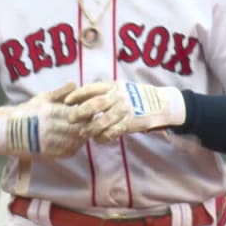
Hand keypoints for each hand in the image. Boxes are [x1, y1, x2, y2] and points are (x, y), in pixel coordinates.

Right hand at [0, 82, 85, 157]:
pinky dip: (75, 147)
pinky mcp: (47, 152)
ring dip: (82, 138)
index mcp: (50, 111)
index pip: (76, 114)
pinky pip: (67, 152)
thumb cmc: (29, 111)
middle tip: (89, 123)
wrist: (10, 129)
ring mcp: (48, 141)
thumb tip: (75, 84)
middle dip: (86, 127)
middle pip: (77, 129)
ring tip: (83, 132)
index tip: (88, 112)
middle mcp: (50, 126)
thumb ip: (61, 92)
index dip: (86, 114)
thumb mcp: (43, 97)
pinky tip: (75, 142)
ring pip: (74, 142)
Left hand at [64, 80, 185, 142]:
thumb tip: (81, 97)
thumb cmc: (134, 95)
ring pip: (103, 121)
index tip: (66, 101)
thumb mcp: (119, 87)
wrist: (159, 103)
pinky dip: (103, 137)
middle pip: (95, 105)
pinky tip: (97, 139)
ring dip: (91, 128)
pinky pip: (113, 131)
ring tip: (83, 133)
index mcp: (112, 86)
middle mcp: (118, 96)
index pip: (91, 89)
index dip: (77, 95)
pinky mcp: (130, 123)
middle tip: (71, 119)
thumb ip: (103, 92)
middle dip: (81, 113)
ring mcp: (124, 110)